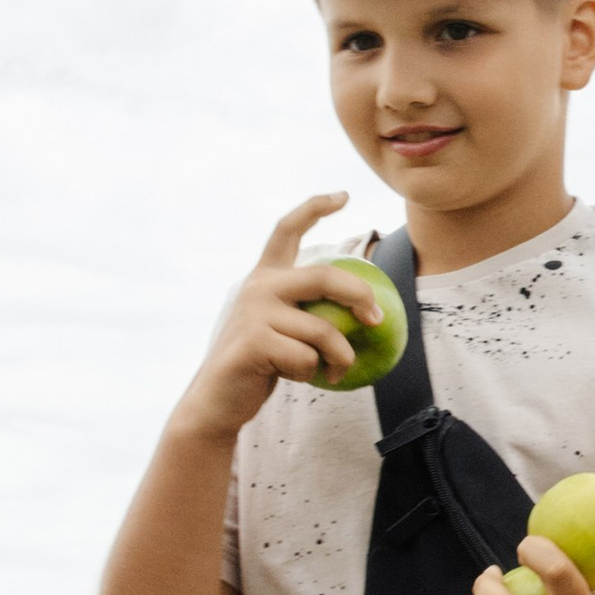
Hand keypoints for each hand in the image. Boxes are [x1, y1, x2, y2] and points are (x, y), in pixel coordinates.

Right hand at [172, 195, 393, 437]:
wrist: (219, 398)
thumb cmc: (260, 364)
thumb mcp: (284, 329)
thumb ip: (308, 312)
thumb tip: (367, 313)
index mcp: (265, 277)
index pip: (287, 229)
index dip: (315, 207)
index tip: (343, 196)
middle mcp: (258, 286)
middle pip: (325, 277)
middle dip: (359, 297)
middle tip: (376, 320)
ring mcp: (254, 312)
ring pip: (323, 330)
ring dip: (339, 358)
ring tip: (334, 372)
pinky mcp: (253, 341)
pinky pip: (307, 358)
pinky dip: (313, 374)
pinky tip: (295, 377)